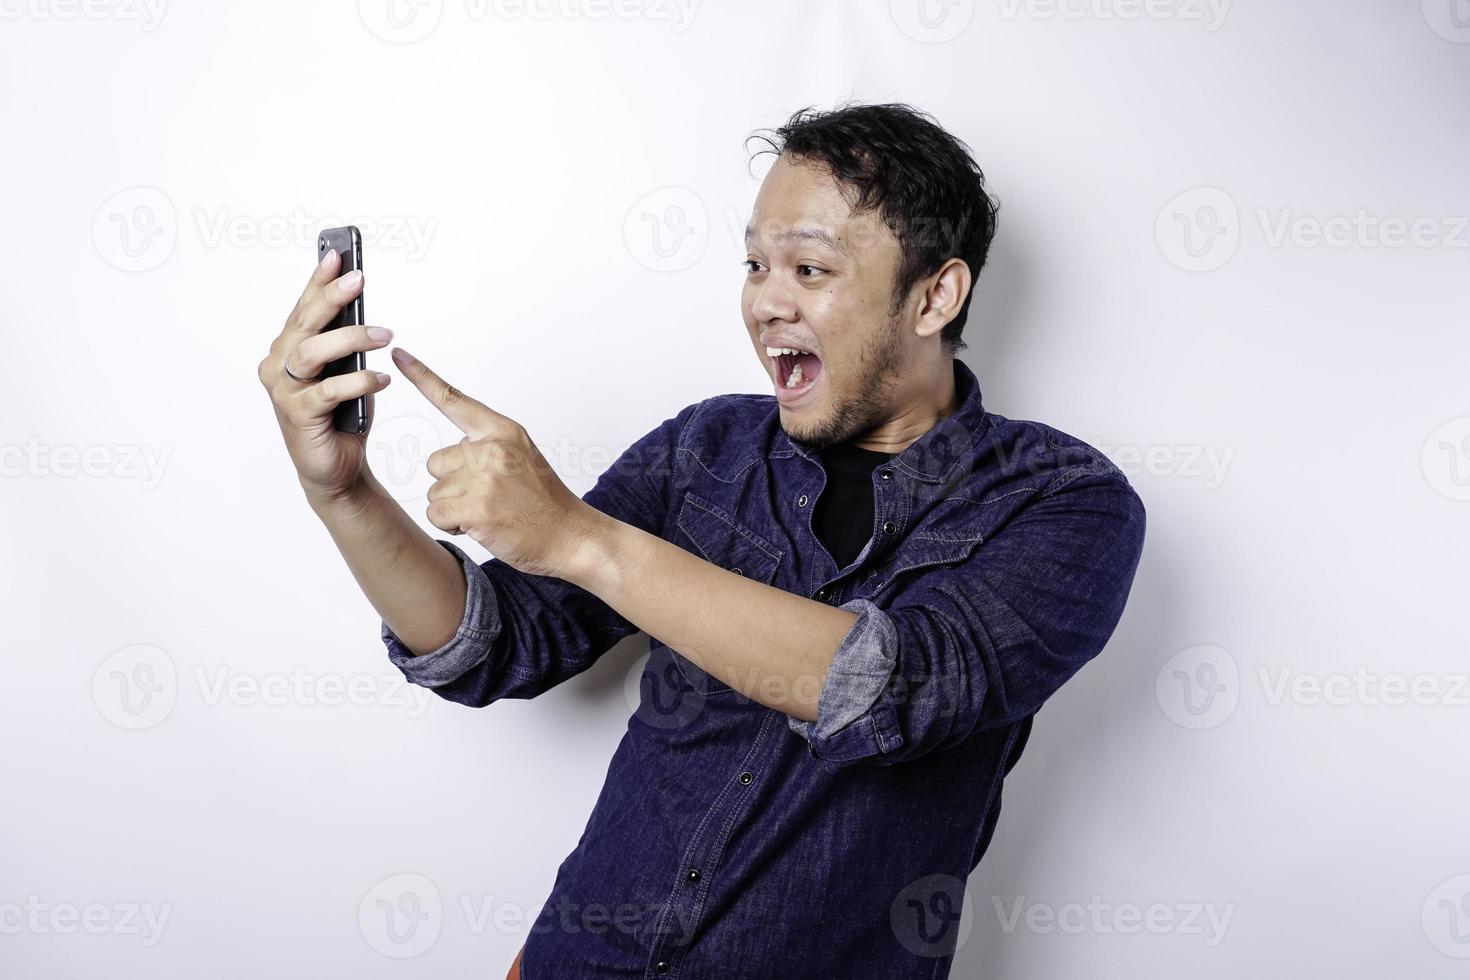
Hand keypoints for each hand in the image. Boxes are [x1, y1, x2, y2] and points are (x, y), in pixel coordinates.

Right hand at [257, 248, 394, 501]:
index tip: (338, 256)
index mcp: (289, 348)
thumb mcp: (346, 371)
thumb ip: (346, 344)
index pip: (303, 308)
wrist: (336, 467)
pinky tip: (380, 379)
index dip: (318, 281)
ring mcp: (284, 390)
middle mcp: (278, 365)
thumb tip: (364, 312)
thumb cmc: (341, 415)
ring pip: (313, 352)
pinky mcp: (298, 415)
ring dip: (351, 338)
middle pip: (304, 323)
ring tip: (384, 335)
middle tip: (359, 280)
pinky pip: (327, 391)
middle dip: (331, 297)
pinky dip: (357, 381)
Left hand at [393, 347, 599, 578]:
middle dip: (453, 484)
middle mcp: (492, 449)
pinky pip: (437, 513)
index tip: (400, 355)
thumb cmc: (544, 502)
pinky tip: (483, 525)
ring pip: (435, 491)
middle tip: (489, 496)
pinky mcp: (476, 508)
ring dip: (454, 507)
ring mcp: (484, 478)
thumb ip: (488, 445)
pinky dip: (453, 525)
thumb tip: (456, 447)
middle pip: (435, 462)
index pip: (454, 400)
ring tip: (491, 512)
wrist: (570, 535)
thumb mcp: (522, 456)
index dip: (422, 377)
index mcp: (503, 431)